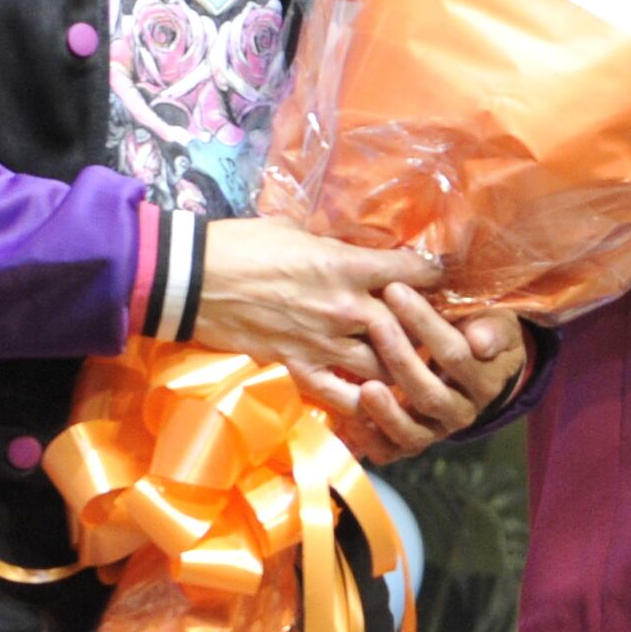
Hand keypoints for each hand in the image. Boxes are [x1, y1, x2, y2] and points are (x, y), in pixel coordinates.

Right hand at [188, 218, 441, 379]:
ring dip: (400, 365)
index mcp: (347, 265)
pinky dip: (365, 401)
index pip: (414, 270)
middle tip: (435, 331)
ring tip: (409, 365)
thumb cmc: (241, 245)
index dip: (434, 274)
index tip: (438, 278)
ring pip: (386, 365)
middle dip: (427, 329)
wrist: (192, 280)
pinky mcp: (299, 371)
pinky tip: (375, 399)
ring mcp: (324, 344)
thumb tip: (358, 249)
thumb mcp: (296, 230)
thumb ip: (334, 247)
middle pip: (410, 325)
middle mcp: (346, 307)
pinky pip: (346, 397)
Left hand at [314, 289, 526, 464]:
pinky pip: (389, 451)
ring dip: (386, 410)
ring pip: (411, 431)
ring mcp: (435, 431)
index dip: (425, 324)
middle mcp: (463, 412)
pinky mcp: (409, 444)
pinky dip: (368, 438)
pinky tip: (350, 416)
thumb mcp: (493, 320)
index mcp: (486, 381)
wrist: (471, 361)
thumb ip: (492, 327)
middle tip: (375, 324)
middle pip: (430, 394)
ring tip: (365, 386)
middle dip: (400, 357)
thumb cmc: (476, 328)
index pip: (456, 355)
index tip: (395, 290)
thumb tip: (480, 341)